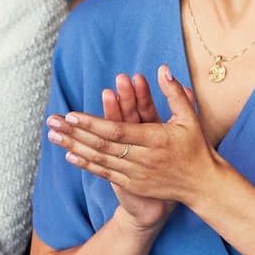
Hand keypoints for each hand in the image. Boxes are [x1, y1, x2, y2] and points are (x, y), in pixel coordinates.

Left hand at [46, 67, 217, 226]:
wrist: (203, 184)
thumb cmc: (196, 147)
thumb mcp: (190, 118)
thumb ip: (174, 94)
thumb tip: (162, 70)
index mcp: (156, 139)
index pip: (117, 130)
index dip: (93, 123)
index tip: (72, 114)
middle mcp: (143, 158)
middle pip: (102, 144)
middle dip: (74, 132)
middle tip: (51, 121)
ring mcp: (137, 174)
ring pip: (100, 159)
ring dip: (74, 147)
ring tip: (53, 136)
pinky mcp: (134, 184)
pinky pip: (106, 174)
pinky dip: (87, 165)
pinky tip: (70, 156)